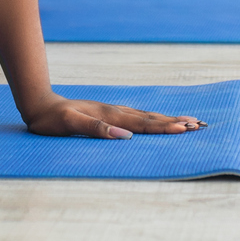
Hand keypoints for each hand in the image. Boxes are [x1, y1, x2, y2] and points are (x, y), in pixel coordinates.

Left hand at [24, 95, 204, 139]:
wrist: (40, 105)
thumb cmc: (52, 119)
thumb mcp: (69, 125)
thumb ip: (95, 130)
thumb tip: (123, 136)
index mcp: (110, 116)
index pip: (143, 124)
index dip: (164, 127)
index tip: (185, 129)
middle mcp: (115, 112)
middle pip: (151, 118)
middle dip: (175, 122)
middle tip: (200, 125)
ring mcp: (113, 112)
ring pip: (147, 116)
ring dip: (168, 119)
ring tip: (188, 121)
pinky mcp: (109, 115)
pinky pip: (138, 117)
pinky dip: (153, 119)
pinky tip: (159, 121)